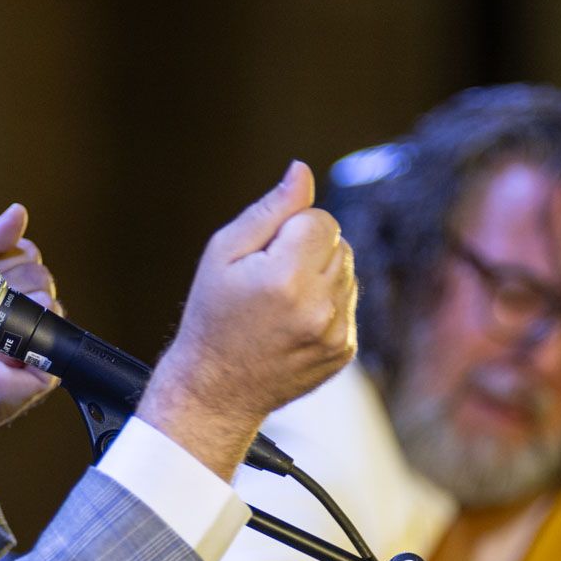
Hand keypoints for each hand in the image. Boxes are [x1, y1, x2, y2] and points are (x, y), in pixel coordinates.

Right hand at [138, 161, 357, 480]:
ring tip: (281, 302)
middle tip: (269, 280)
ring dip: (320, 277)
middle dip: (309, 250)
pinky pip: (348, 305)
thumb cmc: (212, 316)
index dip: (292, 228)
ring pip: (348, 272)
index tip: (266, 255)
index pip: (321, 220)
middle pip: (339, 243)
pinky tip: (293, 322)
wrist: (216, 389)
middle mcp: (318, 307)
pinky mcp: (344, 350)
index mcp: (285, 278)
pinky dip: (326, 306)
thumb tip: (302, 171)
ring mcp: (335, 333)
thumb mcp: (224, 253)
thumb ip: (270, 210)